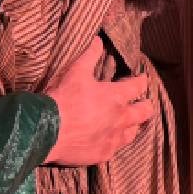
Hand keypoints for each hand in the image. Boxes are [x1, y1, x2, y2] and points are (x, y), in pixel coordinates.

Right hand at [43, 39, 153, 165]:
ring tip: (128, 122)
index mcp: (116, 97)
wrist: (47, 131)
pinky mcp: (104, 154)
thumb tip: (98, 39)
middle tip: (142, 103)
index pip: (138, 86)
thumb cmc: (62, 99)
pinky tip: (109, 139)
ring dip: (133, 125)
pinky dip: (114, 141)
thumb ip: (89, 55)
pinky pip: (116, 148)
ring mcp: (114, 138)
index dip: (142, 81)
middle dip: (145, 105)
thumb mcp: (75, 72)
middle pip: (145, 112)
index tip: (142, 79)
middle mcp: (121, 119)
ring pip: (134, 132)